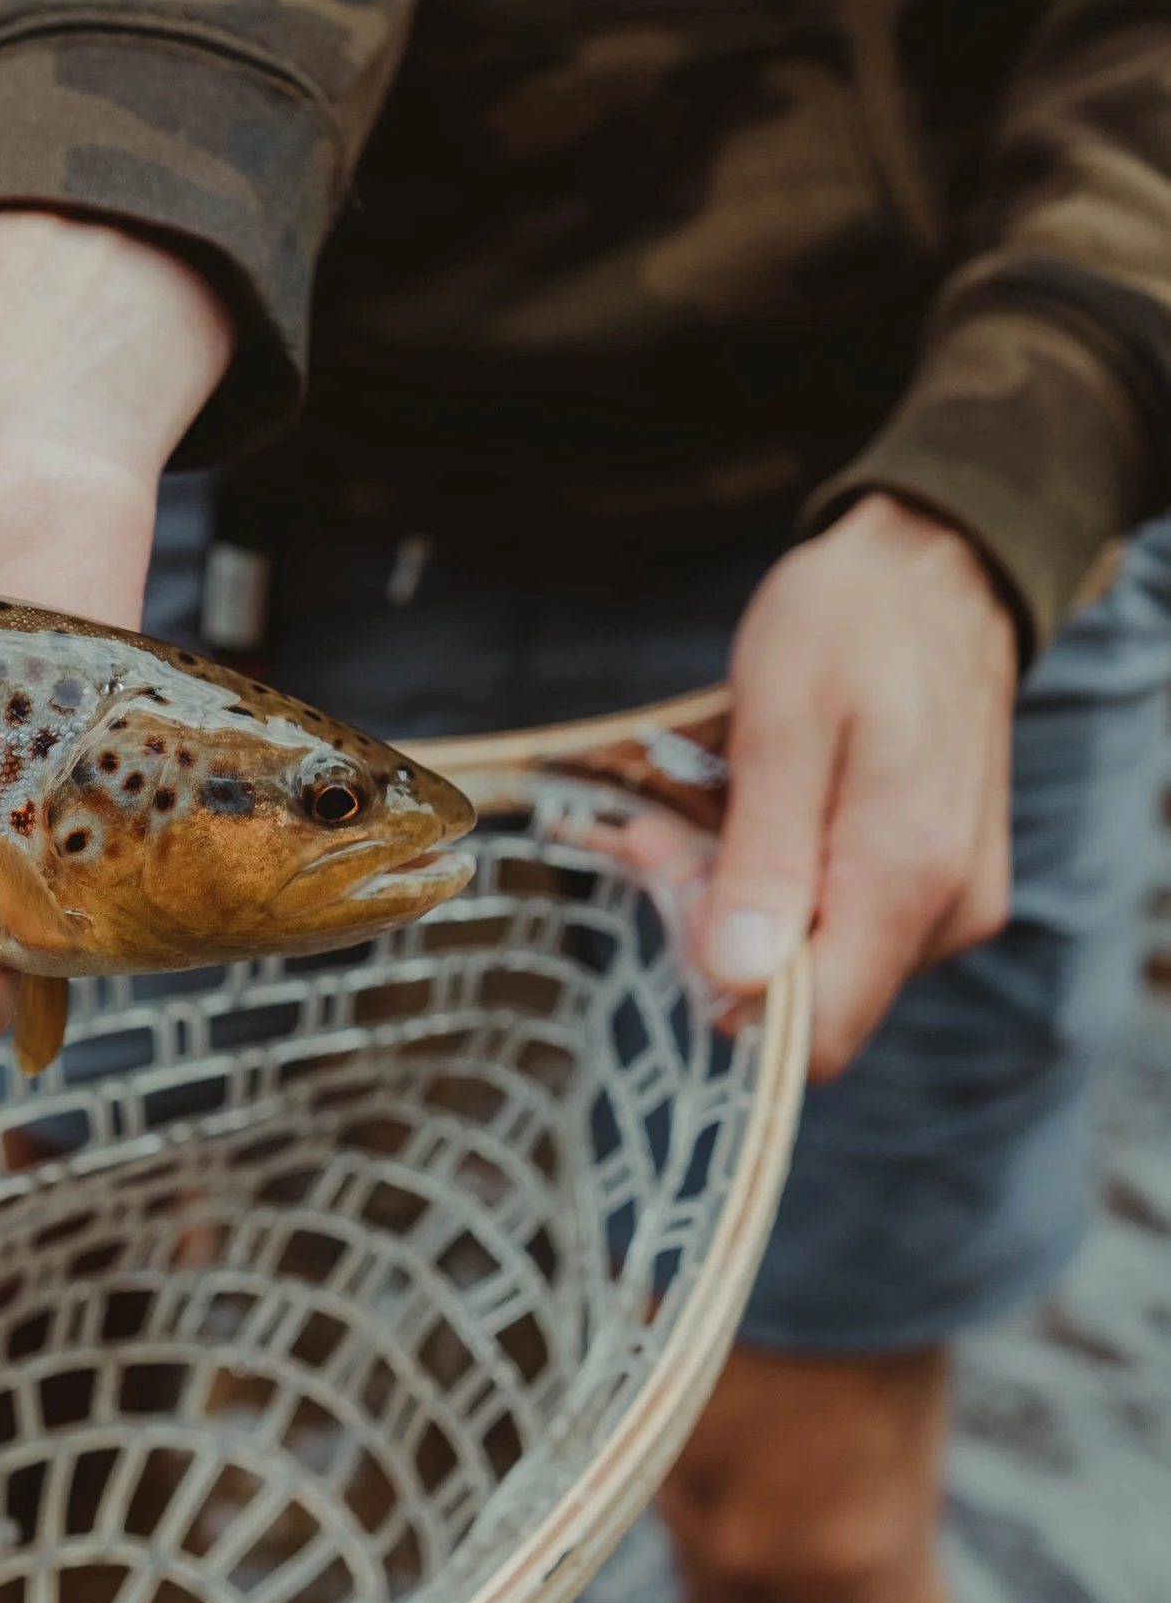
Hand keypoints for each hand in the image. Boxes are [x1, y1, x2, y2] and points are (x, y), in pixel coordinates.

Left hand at [701, 493, 1018, 1077]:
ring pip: (811, 965)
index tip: (667, 880)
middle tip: (656, 831)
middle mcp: (945, 911)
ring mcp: (946, 905)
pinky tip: (741, 821)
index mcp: (909, 875)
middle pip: (801, 1000)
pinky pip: (835, 928)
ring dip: (731, 902)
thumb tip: (737, 982)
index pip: (812, 1031)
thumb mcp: (781, 723)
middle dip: (709, 930)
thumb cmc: (848, 627)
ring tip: (695, 812)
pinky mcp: (932, 889)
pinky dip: (771, 887)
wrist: (933, 572)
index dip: (717, 982)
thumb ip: (766, 857)